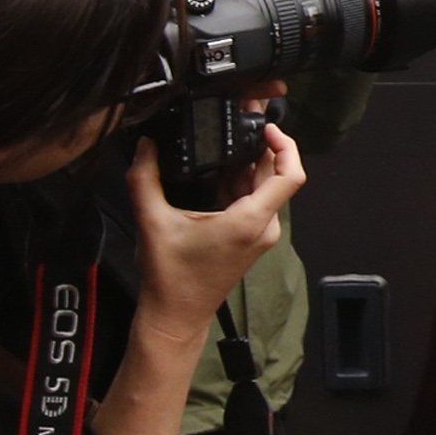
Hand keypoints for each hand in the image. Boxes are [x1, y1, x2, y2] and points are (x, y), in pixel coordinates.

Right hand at [123, 124, 307, 335]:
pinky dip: (243, 183)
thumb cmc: (170, 275)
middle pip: (277, 177)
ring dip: (251, 164)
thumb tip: (145, 146)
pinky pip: (256, 202)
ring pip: (266, 189)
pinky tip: (222, 167)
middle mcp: (264, 226)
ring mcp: (260, 234)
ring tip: (230, 138)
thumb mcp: (153, 222)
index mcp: (250, 220)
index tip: (266, 126)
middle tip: (244, 120)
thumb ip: (145, 179)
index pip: (290, 175)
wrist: (177, 314)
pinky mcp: (251, 238)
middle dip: (263, 146)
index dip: (285, 146)